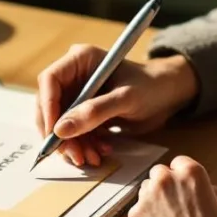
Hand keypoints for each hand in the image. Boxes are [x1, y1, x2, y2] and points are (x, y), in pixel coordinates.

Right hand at [35, 45, 199, 166]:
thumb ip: (94, 112)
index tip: (55, 134)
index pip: (50, 81)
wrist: (168, 95)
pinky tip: (100, 151)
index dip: (48, 107)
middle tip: (74, 155)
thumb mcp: (125, 99)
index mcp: (80, 59)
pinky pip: (74, 131)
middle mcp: (74, 75)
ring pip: (61, 123)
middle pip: (50, 105)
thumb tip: (60, 130)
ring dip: (73, 144)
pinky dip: (83, 145)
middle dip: (60, 133)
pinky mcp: (84, 111)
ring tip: (92, 158)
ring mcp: (78, 94)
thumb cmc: (151, 86)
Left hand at [126, 155, 216, 216]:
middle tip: (175, 207)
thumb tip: (208, 191)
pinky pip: (136, 215)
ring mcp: (145, 201)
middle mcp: (165, 182)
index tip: (185, 189)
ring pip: (144, 192)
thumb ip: (213, 195)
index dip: (183, 178)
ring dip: (153, 202)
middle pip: (159, 174)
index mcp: (190, 174)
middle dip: (166, 187)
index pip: (180, 163)